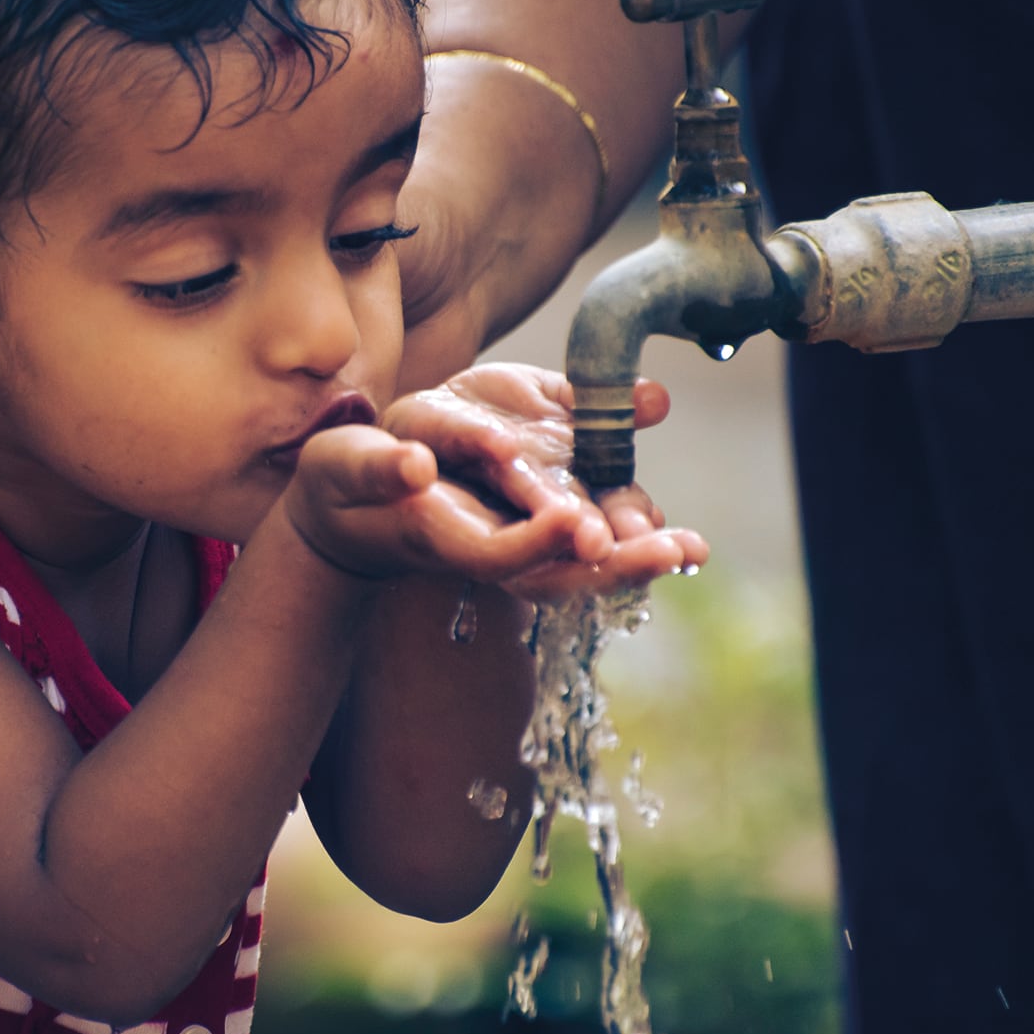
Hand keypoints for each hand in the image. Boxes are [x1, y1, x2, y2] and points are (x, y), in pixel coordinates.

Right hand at [277, 363, 706, 593]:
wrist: (353, 504)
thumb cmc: (343, 483)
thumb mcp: (346, 468)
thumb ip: (379, 468)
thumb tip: (415, 466)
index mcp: (442, 535)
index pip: (498, 551)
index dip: (538, 540)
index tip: (579, 523)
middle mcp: (488, 543)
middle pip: (556, 566)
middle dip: (613, 561)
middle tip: (671, 550)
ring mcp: (514, 533)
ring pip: (581, 555)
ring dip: (635, 551)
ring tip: (691, 548)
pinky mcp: (532, 515)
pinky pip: (589, 530)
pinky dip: (630, 525)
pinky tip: (677, 535)